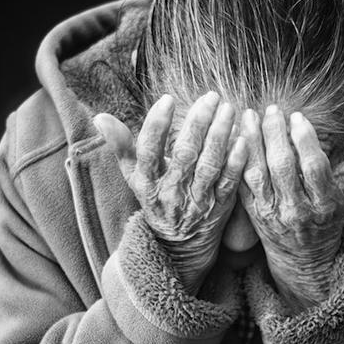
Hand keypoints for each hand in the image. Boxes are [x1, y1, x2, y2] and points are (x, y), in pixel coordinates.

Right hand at [93, 92, 247, 293]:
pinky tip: (243, 139)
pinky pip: (229, 183)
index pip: (148, 151)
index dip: (156, 125)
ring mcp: (196, 200)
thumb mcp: (134, 176)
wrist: (179, 246)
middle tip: (210, 97)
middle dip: (198, 123)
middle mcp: (171, 191)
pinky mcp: (219, 207)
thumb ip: (120, 145)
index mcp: (147, 181)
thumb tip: (100, 117)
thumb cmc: (156, 199)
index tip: (167, 99)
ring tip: (228, 109)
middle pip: (184, 154)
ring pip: (209, 166)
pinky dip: (236, 162)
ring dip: (220, 136)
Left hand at [238, 105, 343, 310]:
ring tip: (248, 116)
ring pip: (258, 173)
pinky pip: (242, 184)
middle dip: (275, 135)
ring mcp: (272, 213)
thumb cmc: (328, 219)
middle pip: (283, 167)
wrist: (303, 259)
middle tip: (272, 110)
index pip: (314, 168)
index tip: (298, 116)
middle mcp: (297, 209)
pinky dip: (237, 161)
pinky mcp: (252, 214)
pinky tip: (235, 138)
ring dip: (252, 143)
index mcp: (324, 203)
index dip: (305, 141)